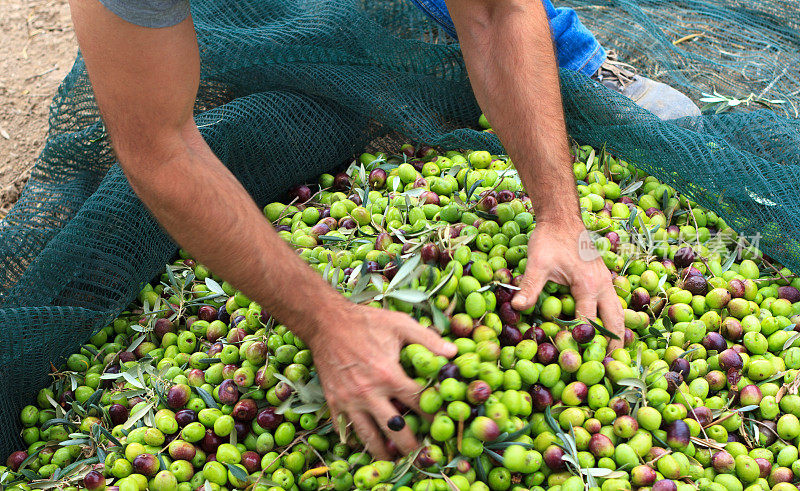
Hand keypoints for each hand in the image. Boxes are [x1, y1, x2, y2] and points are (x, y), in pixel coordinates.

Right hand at [306, 303, 456, 458]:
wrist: (325, 322)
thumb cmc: (366, 321)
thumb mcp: (400, 324)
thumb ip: (428, 339)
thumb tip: (453, 353)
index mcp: (389, 374)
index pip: (419, 403)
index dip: (434, 416)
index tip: (444, 425)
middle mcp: (369, 392)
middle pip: (395, 429)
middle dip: (411, 445)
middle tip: (423, 455)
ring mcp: (349, 400)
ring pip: (369, 436)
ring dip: (384, 451)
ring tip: (396, 461)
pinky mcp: (333, 402)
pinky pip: (345, 430)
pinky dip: (357, 440)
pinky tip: (367, 444)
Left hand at [511, 219, 624, 351]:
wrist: (562, 218)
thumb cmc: (549, 239)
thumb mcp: (537, 263)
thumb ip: (529, 287)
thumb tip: (517, 307)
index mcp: (589, 286)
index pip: (588, 323)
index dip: (582, 343)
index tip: (576, 362)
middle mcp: (603, 286)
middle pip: (615, 322)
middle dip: (612, 345)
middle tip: (609, 368)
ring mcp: (606, 281)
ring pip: (618, 313)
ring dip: (616, 333)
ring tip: (612, 355)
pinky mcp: (603, 278)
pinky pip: (613, 304)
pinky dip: (613, 319)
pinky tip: (606, 330)